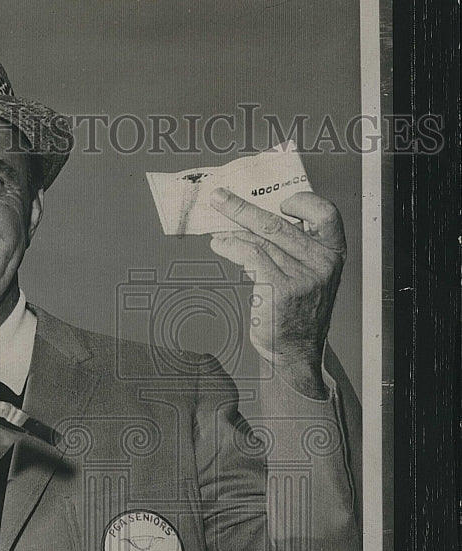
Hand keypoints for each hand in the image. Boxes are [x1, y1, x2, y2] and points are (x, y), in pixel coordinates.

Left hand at [208, 188, 346, 397]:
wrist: (296, 352)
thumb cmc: (298, 312)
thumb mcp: (307, 276)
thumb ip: (291, 250)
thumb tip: (250, 223)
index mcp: (333, 254)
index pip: (325, 214)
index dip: (303, 202)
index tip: (280, 202)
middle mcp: (321, 263)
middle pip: (278, 223)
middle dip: (242, 208)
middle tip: (219, 198)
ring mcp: (302, 277)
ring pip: (260, 240)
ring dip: (232, 232)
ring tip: (216, 232)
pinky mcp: (281, 289)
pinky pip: (251, 256)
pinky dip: (232, 248)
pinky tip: (221, 246)